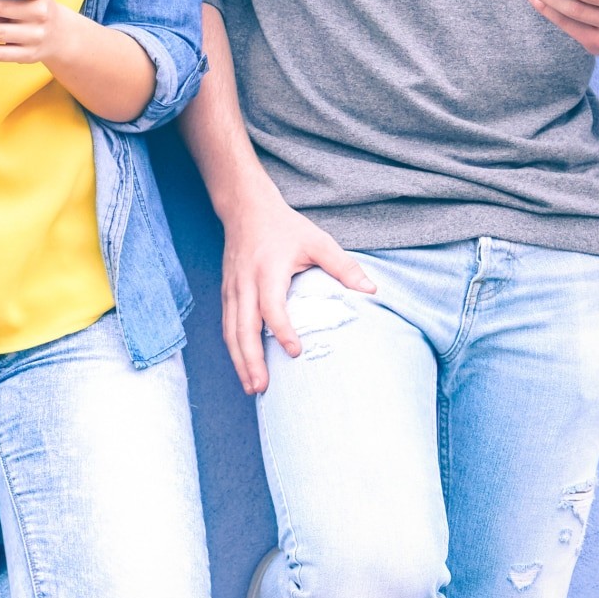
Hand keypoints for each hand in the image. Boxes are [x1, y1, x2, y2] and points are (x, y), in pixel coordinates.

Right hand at [216, 192, 376, 395]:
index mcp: (267, 272)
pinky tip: (243, 366)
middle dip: (250, 361)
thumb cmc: (285, 227)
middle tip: (261, 388)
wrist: (245, 210)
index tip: (296, 352)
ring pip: (230, 332)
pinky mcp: (226, 293)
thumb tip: (371, 290)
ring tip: (252, 387)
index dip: (283, 331)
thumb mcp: (318, 241)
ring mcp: (231, 290)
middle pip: (242, 329)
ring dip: (240, 361)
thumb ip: (343, 266)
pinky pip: (227, 326)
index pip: (271, 308)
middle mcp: (244, 284)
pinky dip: (234, 349)